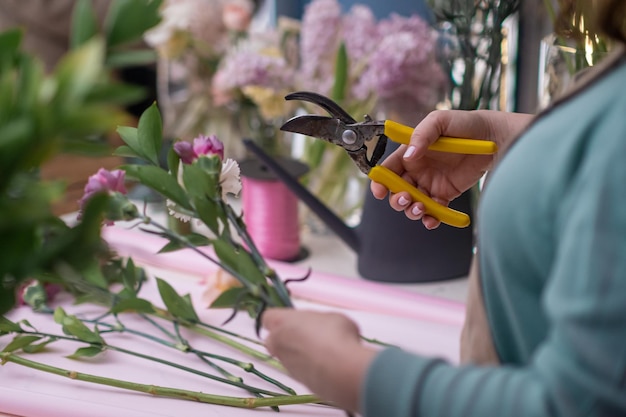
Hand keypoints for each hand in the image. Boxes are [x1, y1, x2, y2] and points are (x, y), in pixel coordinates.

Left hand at [262, 309, 377, 411]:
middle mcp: (279, 344)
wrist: (342, 370)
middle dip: (285, 338)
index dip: (280, 318)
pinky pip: (301, 371)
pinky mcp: (299, 382)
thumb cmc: (335, 334)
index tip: (294, 319)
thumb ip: (316, 322)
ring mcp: (288, 365)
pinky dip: (310, 368)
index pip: (267, 317)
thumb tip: (320, 327)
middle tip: (307, 336)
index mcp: (282, 323)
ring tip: (324, 353)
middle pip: (274, 340)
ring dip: (300, 354)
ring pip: (287, 357)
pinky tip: (328, 366)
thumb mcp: (330, 316)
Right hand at [371, 109, 532, 228]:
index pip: (388, 169)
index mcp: (410, 153)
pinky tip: (431, 220)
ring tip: (421, 208)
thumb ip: (421, 135)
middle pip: (397, 190)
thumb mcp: (440, 121)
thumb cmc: (465, 124)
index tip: (380, 190)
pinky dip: (430, 218)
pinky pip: (433, 210)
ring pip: (412, 203)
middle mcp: (417, 170)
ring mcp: (430, 184)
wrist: (493, 138)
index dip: (380, 181)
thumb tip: (408, 156)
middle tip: (407, 198)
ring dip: (411, 210)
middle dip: (397, 199)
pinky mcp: (445, 194)